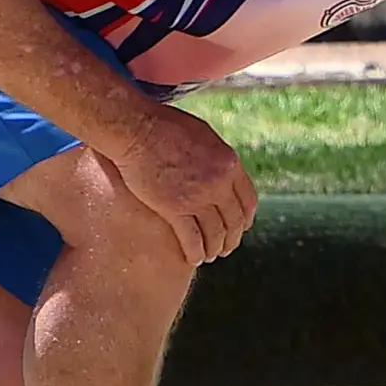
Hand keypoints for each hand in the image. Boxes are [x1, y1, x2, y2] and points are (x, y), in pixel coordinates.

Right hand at [109, 106, 259, 265]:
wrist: (137, 129)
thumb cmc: (165, 126)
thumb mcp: (204, 136)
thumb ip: (216, 158)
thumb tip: (223, 170)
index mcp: (229, 163)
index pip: (248, 200)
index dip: (245, 219)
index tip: (240, 228)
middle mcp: (219, 183)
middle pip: (233, 221)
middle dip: (231, 239)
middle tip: (225, 248)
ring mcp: (197, 197)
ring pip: (215, 234)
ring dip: (214, 249)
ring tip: (210, 256)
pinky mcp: (173, 208)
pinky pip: (192, 239)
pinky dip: (195, 252)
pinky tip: (193, 259)